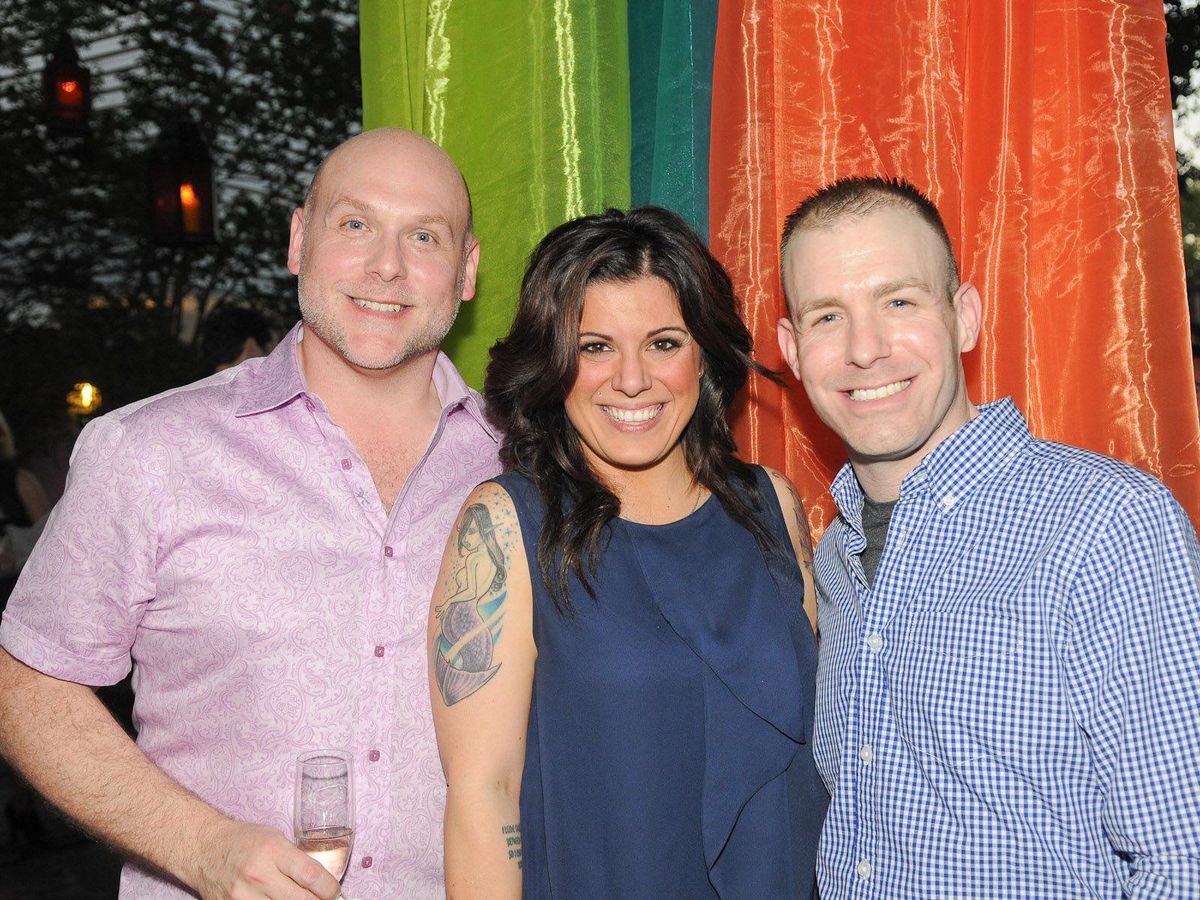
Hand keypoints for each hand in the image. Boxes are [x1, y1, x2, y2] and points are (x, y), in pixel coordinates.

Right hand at [191, 820, 342, 899]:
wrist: (204, 850)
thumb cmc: (243, 841)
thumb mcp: (275, 838)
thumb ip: (297, 859)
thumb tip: (322, 882)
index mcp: (273, 851)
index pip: (312, 876)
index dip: (330, 888)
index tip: (334, 891)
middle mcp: (259, 875)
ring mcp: (244, 897)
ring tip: (301, 899)